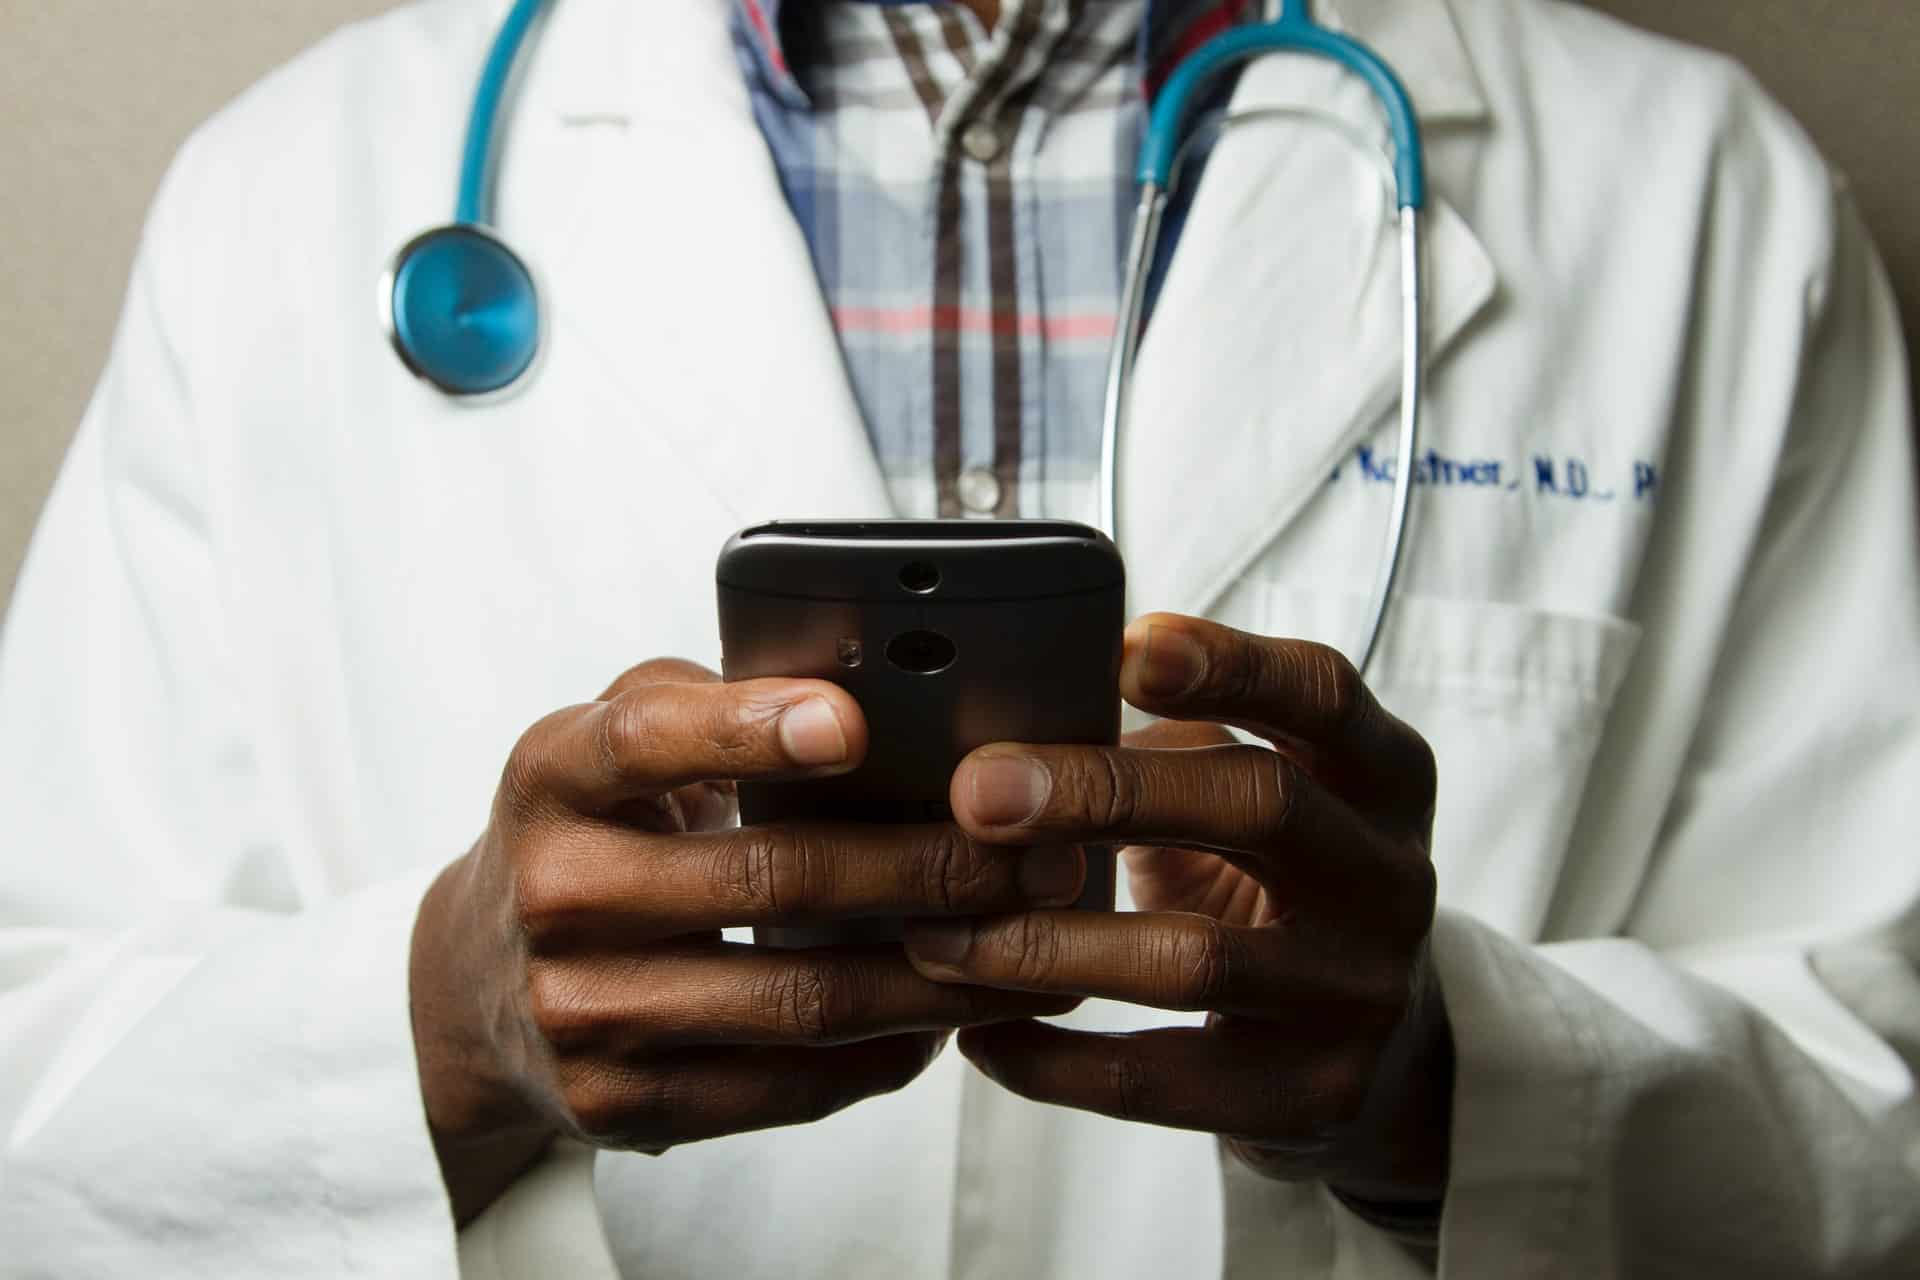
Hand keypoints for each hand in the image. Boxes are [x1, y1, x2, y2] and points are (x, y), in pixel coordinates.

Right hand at [409, 660, 1081, 1223]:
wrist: (473, 986)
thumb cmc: (585, 832)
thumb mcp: (606, 742)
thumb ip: (708, 702)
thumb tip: (865, 687)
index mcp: (553, 777)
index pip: (647, 741)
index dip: (749, 729)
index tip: (853, 721)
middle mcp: (556, 894)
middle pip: (769, 880)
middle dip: (928, 865)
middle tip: (1038, 851)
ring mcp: (585, 1012)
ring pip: (800, 1000)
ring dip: (941, 973)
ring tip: (1034, 940)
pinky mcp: (621, 1105)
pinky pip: (788, 1084)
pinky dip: (888, 1050)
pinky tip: (953, 1013)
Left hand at [901, 615, 1451, 1208]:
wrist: (1380, 1045)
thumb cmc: (1274, 879)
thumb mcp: (1255, 792)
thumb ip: (1170, 744)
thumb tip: (1006, 715)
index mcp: (1379, 773)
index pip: (1321, 693)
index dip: (1229, 664)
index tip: (1123, 648)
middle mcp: (1390, 876)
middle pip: (1261, 804)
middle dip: (1105, 790)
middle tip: (977, 793)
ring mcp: (1360, 992)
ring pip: (1195, 959)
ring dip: (1046, 942)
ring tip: (939, 934)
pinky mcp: (1314, 1095)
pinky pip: (1162, 1081)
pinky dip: (1055, 1060)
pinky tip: (980, 1034)